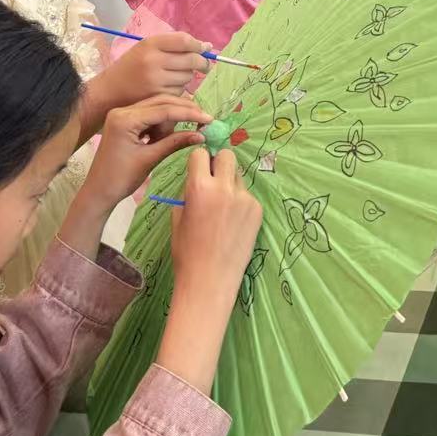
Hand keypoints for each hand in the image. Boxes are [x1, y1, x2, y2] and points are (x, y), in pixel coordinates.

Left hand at [83, 96, 208, 207]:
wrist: (99, 191)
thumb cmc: (121, 178)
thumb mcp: (150, 159)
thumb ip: (175, 142)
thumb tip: (201, 135)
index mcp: (125, 119)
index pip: (164, 110)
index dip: (188, 114)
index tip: (209, 119)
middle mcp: (123, 110)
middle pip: (161, 102)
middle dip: (183, 112)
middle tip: (204, 122)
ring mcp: (122, 114)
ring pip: (157, 108)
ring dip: (170, 122)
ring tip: (171, 140)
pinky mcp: (124, 121)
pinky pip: (149, 116)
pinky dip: (160, 126)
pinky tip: (163, 138)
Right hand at [97, 32, 210, 112]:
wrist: (109, 92)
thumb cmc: (131, 67)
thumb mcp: (146, 49)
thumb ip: (173, 45)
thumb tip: (207, 46)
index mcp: (150, 44)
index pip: (184, 40)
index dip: (199, 45)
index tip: (204, 49)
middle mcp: (153, 60)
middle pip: (191, 59)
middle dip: (202, 63)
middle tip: (204, 65)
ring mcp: (156, 80)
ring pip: (188, 76)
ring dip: (188, 76)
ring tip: (175, 76)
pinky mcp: (157, 96)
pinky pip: (180, 91)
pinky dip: (179, 89)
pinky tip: (167, 88)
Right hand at [169, 148, 263, 295]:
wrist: (210, 281)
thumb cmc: (186, 252)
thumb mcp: (178, 218)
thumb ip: (188, 193)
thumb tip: (197, 179)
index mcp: (199, 187)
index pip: (200, 154)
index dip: (198, 162)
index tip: (198, 170)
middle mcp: (225, 188)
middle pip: (228, 156)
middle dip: (219, 163)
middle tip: (214, 180)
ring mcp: (245, 198)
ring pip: (238, 177)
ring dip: (230, 184)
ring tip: (223, 209)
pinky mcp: (257, 210)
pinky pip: (247, 196)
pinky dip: (240, 203)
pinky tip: (233, 224)